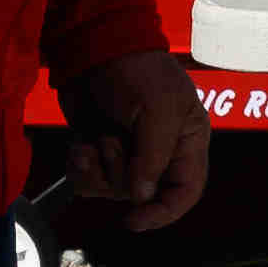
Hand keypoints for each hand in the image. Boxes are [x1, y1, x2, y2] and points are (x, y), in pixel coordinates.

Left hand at [73, 40, 215, 237]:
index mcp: (187, 142)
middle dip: (119, 173)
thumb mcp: (158, 110)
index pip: (185, 192)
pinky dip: (80, 166)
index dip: (164, 212)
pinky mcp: (97, 148)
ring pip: (110, 189)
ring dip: (98, 168)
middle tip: (111, 141)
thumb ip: (153, 156)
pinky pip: (88, 179)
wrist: (93, 46)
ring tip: (96, 136)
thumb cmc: (136, 70)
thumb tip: (142, 196)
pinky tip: (80, 145)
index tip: (135, 220)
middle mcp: (159, 152)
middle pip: (142, 194)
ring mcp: (126, 152)